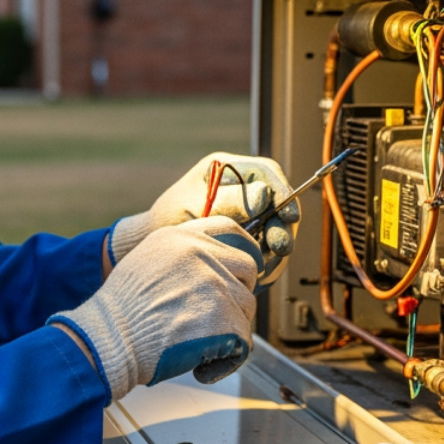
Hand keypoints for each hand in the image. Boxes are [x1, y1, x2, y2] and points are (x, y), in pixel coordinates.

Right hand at [50, 217, 259, 399]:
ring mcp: (214, 285)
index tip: (244, 270)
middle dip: (238, 295)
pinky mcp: (223, 318)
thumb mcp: (146, 261)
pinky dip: (227, 360)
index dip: (244, 250)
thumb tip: (214, 268)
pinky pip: (243, 341)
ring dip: (231, 331)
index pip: (230, 230)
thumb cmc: (120, 312)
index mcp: (181, 237)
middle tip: (218, 319)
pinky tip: (202, 366)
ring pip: (246, 308)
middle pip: (246, 270)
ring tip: (200, 346)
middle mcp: (201, 254)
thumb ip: (181, 257)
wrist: (108, 340)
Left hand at [108, 151, 297, 287]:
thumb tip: (263, 196)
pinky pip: (267, 247)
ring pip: (276, 227)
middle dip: (282, 226)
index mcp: (227, 169)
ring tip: (264, 267)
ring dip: (275, 248)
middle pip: (278, 202)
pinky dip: (266, 261)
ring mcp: (247, 213)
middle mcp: (242, 188)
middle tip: (279, 248)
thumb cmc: (168, 219)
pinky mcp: (248, 235)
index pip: (267, 172)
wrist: (154, 243)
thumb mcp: (193, 206)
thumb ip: (227, 201)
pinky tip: (258, 274)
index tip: (289, 215)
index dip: (284, 192)